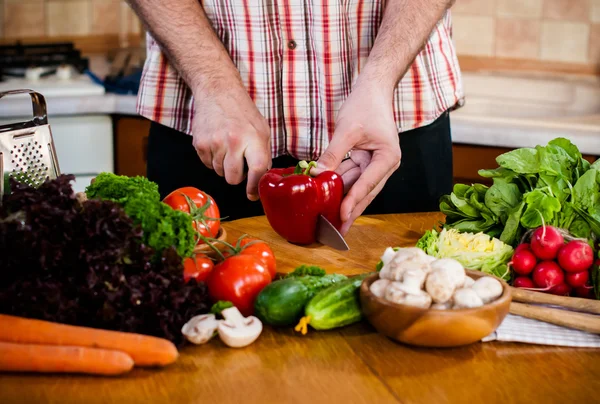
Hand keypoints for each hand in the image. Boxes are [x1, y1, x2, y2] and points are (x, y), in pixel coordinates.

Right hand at [192, 82, 270, 200]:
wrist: (218, 92)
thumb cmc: (242, 112)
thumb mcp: (262, 130)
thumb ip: (263, 154)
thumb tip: (261, 178)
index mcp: (254, 138)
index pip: (256, 171)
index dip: (254, 186)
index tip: (252, 194)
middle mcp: (234, 141)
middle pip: (233, 178)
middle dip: (236, 175)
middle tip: (238, 162)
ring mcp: (214, 142)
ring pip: (219, 172)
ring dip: (224, 165)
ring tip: (227, 146)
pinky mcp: (199, 143)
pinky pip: (207, 164)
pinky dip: (212, 158)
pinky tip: (216, 142)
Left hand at [314, 82, 400, 234]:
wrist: (373, 89)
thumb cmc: (366, 105)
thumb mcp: (347, 130)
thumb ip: (333, 154)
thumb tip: (317, 175)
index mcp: (388, 158)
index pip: (367, 184)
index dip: (354, 201)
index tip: (342, 216)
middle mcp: (384, 164)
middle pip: (365, 192)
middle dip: (351, 211)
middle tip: (337, 231)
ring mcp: (374, 163)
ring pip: (357, 187)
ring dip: (344, 201)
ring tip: (331, 220)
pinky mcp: (364, 160)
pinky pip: (350, 177)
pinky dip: (339, 186)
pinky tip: (327, 199)